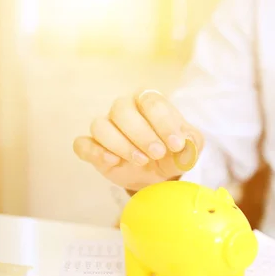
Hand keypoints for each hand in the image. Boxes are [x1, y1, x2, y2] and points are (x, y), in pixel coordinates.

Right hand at [73, 89, 204, 190]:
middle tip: (158, 153)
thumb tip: (185, 145)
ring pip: (101, 126)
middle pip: (122, 109)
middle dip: (142, 133)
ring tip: (141, 160)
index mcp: (148, 101)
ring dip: (121, 144)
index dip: (163, 122)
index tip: (176, 144)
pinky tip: (113, 161)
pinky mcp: (93, 148)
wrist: (159, 174)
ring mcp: (106, 127)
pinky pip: (83, 144)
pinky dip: (95, 152)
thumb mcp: (190, 148)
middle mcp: (123, 109)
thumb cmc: (173, 153)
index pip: (151, 101)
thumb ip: (191, 143)